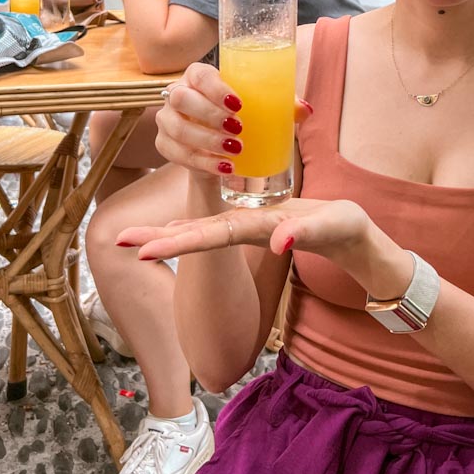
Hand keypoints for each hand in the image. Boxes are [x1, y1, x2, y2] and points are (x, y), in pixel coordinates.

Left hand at [118, 196, 373, 263]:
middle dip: (159, 240)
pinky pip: (217, 224)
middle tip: (119, 241)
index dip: (177, 241)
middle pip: (197, 235)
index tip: (143, 250)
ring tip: (132, 238)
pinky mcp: (257, 222)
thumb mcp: (331, 226)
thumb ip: (306, 230)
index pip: (212, 235)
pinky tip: (172, 227)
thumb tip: (277, 241)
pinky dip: (192, 225)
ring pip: (203, 230)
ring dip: (168, 234)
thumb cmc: (347, 230)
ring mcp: (251, 228)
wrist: (355, 239)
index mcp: (260, 229)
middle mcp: (249, 230)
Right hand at [154, 62, 312, 179]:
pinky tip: (223, 168)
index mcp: (199, 75)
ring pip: (177, 127)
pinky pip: (176, 153)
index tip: (239, 105)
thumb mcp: (261, 108)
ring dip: (206, 141)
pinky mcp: (165, 144)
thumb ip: (282, 105)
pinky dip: (201, 162)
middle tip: (238, 130)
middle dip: (209, 115)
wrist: (219, 148)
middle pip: (182, 98)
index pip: (200, 74)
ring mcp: (167, 119)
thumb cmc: (242, 117)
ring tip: (234, 152)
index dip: (216, 88)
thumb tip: (306, 110)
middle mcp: (177, 92)